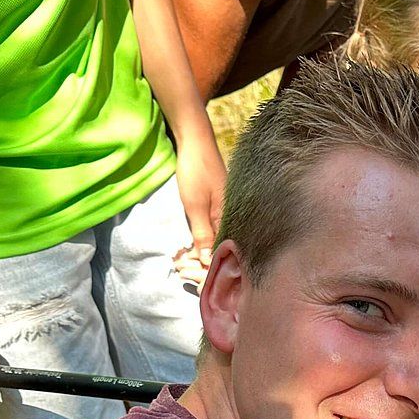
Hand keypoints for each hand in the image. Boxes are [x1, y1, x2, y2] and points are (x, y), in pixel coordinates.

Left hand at [173, 126, 225, 267]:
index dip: (213, 265)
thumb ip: (202, 233)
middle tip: (189, 272)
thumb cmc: (196, 170)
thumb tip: (208, 261)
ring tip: (189, 261)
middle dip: (208, 259)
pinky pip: (213, 224)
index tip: (200, 279)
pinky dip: (204, 234)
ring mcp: (224, 206)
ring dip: (204, 248)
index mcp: (228, 218)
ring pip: (217, 234)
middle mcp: (230, 214)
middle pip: (222, 244)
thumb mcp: (195, 205)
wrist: (195, 138)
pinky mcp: (217, 200)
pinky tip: (197, 241)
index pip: (224, 250)